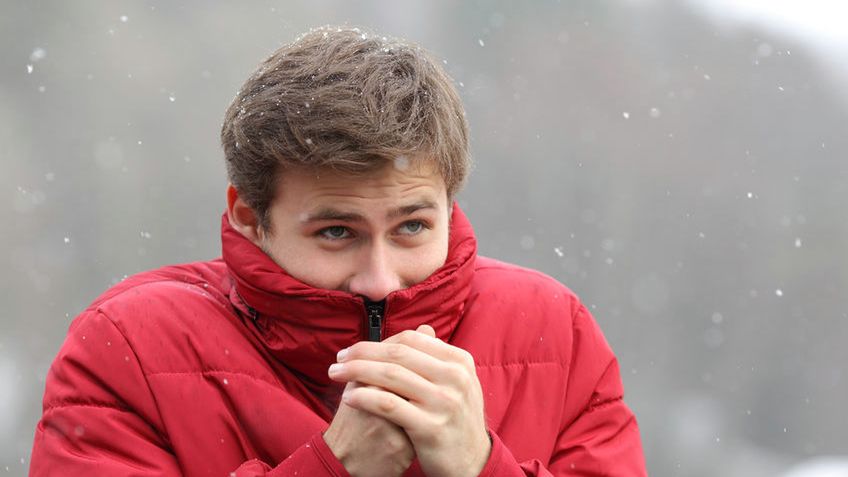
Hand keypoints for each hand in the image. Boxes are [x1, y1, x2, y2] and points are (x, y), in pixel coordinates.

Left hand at [328, 325, 490, 476]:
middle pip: (397, 354)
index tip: (354, 350)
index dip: (378, 341)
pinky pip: (388, 405)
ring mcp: (444, 401)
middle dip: (361, 353)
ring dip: (356, 371)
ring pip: (390, 376)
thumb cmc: (458, 419)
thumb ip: (437, 357)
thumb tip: (422, 328)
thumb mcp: (457, 382)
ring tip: (335, 373)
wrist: (472, 462)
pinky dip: (364, 398)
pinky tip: (348, 397)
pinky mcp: (431, 427)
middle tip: (339, 358)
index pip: (411, 339)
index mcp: (459, 361)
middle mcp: (454, 377)